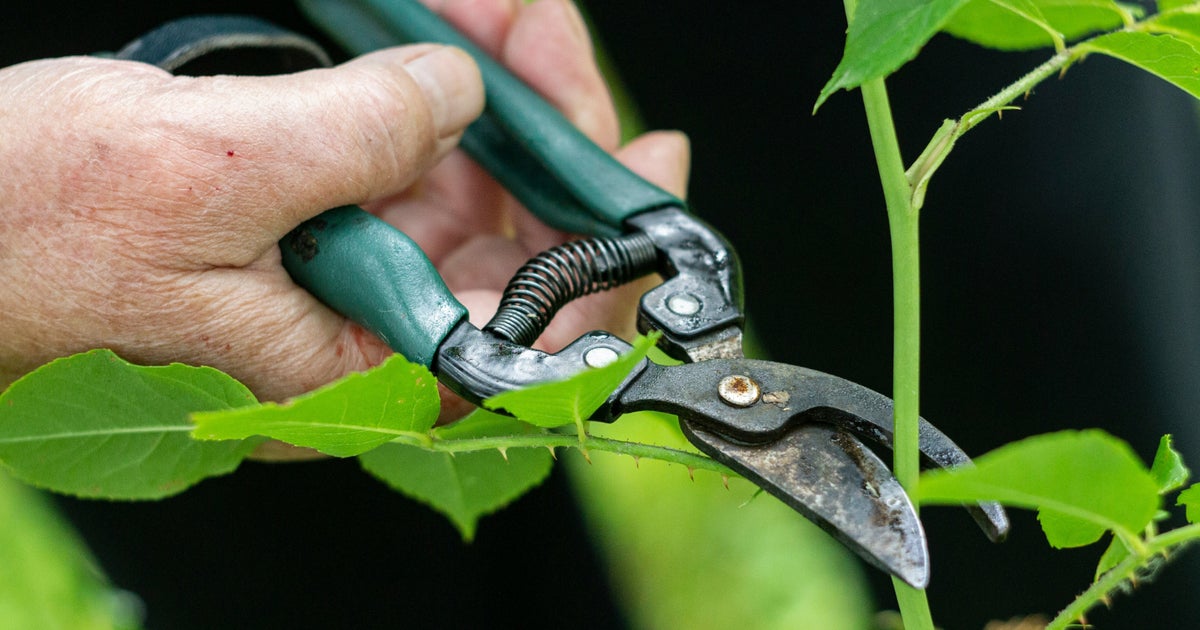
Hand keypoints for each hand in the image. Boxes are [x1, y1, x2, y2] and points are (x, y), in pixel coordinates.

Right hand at [0, 0, 688, 417]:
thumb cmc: (31, 234)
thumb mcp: (208, 170)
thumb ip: (357, 134)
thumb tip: (459, 96)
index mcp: (351, 371)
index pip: (532, 330)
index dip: (605, 243)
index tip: (647, 156)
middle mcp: (362, 342)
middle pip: (508, 246)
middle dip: (539, 128)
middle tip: (540, 30)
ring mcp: (339, 288)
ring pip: (458, 196)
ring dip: (484, 97)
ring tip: (490, 14)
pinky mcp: (309, 237)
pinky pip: (400, 168)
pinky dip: (423, 99)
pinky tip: (438, 41)